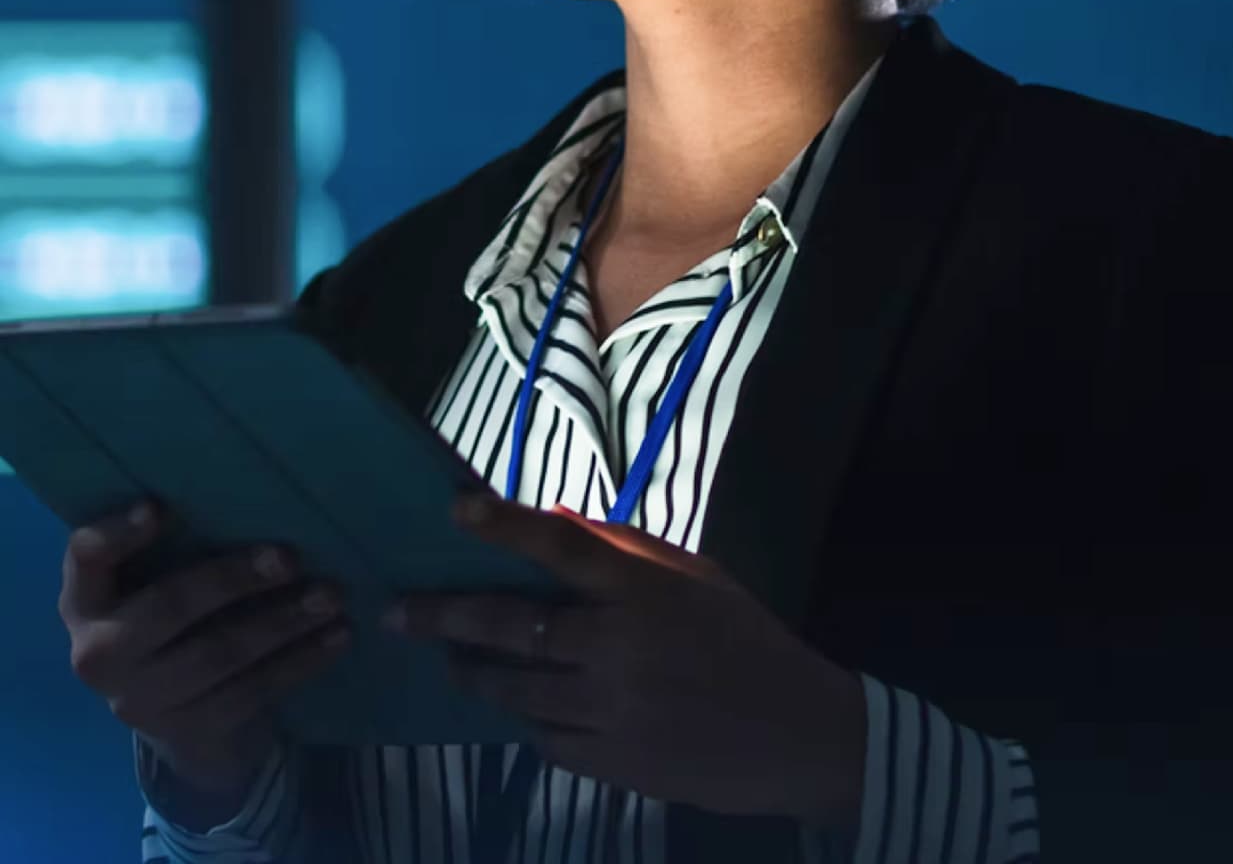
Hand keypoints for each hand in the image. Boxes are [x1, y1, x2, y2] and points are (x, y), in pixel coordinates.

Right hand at [58, 498, 351, 811]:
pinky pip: (251, 692)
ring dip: (283, 621)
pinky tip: (337, 636)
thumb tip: (254, 481)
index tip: (160, 507)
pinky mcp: (186, 732)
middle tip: (291, 556)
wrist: (181, 714)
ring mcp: (139, 700)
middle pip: (169, 606)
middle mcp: (98, 653)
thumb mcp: (161, 578)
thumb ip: (184, 541)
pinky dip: (300, 661)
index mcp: (86, 600)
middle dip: (233, 578)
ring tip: (332, 594)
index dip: (117, 534)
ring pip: (219, 654)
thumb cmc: (177, 615)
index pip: (85, 557)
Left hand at [382, 493, 864, 825]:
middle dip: (445, 616)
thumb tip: (553, 518)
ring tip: (449, 662)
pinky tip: (513, 706)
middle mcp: (615, 647)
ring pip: (514, 689)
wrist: (795, 734)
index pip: (559, 545)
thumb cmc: (744, 638)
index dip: (503, 524)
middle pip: (511, 625)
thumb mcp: (697, 574)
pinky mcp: (608, 762)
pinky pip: (543, 737)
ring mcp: (608, 711)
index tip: (455, 509)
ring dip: (473, 672)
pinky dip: (523, 717)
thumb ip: (625, 547)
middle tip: (398, 613)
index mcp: (643, 590)